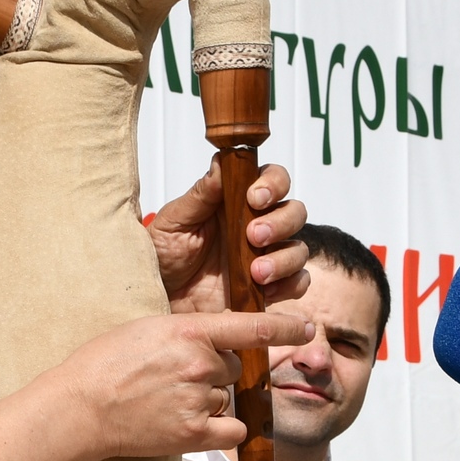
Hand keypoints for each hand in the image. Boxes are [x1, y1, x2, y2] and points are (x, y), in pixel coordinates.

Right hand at [54, 310, 315, 460]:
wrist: (79, 409)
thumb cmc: (103, 364)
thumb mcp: (147, 328)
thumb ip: (187, 331)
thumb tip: (217, 342)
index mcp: (187, 330)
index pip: (251, 326)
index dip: (285, 326)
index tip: (309, 326)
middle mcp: (199, 363)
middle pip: (233, 367)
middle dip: (213, 371)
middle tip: (172, 378)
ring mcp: (198, 400)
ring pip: (227, 398)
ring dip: (208, 400)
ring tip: (165, 401)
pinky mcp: (193, 434)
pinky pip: (231, 431)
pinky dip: (220, 429)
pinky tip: (189, 424)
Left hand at [151, 160, 310, 313]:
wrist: (160, 297)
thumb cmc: (164, 255)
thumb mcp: (174, 222)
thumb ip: (201, 195)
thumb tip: (221, 163)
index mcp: (236, 201)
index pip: (272, 179)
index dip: (273, 183)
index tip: (255, 198)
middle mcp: (257, 225)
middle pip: (294, 211)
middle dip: (280, 222)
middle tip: (253, 236)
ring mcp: (266, 256)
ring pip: (298, 248)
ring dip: (284, 258)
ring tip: (256, 273)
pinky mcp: (269, 287)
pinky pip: (298, 282)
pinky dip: (290, 284)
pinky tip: (266, 288)